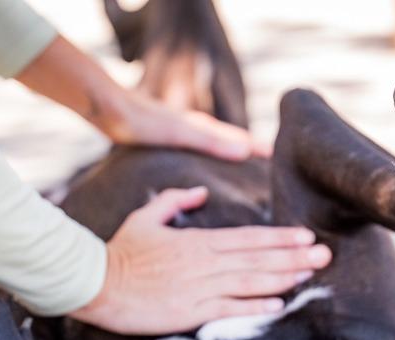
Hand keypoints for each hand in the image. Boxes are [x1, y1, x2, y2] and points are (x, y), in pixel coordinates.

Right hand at [71, 187, 331, 334]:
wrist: (96, 284)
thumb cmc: (120, 252)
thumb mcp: (146, 217)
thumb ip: (176, 201)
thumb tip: (201, 193)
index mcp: (197, 241)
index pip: (248, 238)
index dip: (280, 238)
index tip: (306, 236)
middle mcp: (204, 263)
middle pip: (257, 259)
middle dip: (294, 256)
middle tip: (325, 255)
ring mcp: (199, 288)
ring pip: (250, 282)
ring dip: (283, 278)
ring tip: (310, 275)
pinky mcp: (190, 312)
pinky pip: (229, 310)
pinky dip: (254, 307)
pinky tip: (278, 305)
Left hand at [108, 90, 271, 160]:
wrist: (113, 112)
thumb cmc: (145, 122)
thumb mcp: (182, 133)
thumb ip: (212, 142)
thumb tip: (245, 150)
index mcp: (205, 128)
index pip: (241, 140)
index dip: (260, 150)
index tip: (282, 159)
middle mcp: (198, 129)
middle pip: (232, 142)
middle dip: (251, 154)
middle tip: (270, 169)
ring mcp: (184, 135)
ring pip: (216, 147)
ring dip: (230, 157)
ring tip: (243, 173)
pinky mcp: (170, 141)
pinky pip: (199, 153)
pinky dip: (210, 160)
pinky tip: (203, 173)